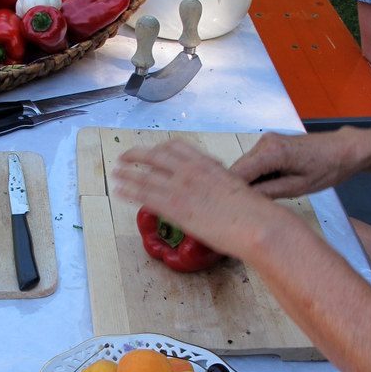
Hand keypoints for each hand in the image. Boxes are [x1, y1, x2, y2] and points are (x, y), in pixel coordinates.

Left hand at [112, 138, 276, 261]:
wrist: (255, 224)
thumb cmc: (252, 212)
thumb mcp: (235, 189)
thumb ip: (218, 185)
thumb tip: (213, 193)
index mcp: (206, 163)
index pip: (177, 147)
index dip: (159, 148)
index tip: (152, 150)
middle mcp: (191, 171)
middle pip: (155, 156)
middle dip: (137, 155)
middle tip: (126, 157)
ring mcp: (181, 188)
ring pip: (145, 175)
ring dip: (127, 173)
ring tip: (115, 173)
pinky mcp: (174, 207)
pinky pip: (144, 195)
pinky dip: (128, 191)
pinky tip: (119, 190)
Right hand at [230, 129, 359, 198]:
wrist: (343, 150)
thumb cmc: (328, 167)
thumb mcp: (298, 187)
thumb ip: (268, 192)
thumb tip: (245, 200)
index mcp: (272, 152)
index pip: (237, 173)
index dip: (232, 192)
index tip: (231, 208)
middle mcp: (265, 142)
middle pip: (237, 170)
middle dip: (239, 189)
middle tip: (246, 207)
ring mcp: (266, 141)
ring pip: (244, 167)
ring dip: (248, 183)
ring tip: (262, 198)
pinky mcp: (269, 144)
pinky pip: (253, 163)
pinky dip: (256, 176)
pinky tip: (268, 186)